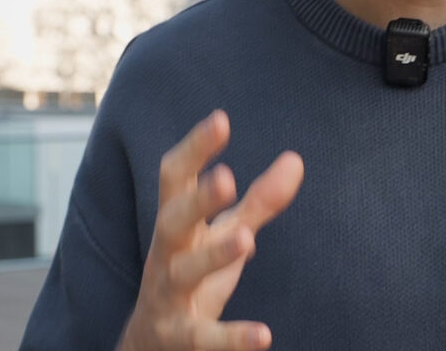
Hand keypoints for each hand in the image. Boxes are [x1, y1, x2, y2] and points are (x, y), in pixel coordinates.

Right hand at [119, 110, 303, 350]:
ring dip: (213, 256)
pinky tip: (264, 336)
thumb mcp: (223, 235)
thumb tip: (296, 159)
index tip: (221, 119)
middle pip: (172, 221)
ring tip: (247, 240)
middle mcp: (165, 254)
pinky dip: (232, 338)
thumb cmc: (191, 276)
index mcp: (176, 223)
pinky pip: (202, 337)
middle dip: (197, 200)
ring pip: (183, 273)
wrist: (149, 347)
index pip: (176, 178)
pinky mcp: (178, 337)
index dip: (195, 149)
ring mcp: (167, 297)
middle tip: (227, 178)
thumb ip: (259, 201)